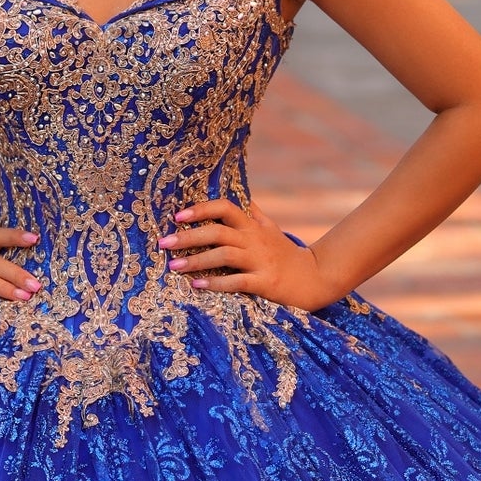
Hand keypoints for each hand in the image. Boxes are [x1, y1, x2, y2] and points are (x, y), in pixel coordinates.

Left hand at [158, 199, 337, 310]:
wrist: (316, 278)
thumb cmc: (287, 255)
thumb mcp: (271, 230)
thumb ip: (254, 213)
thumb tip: (241, 195)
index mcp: (253, 226)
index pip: (226, 208)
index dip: (202, 209)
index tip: (178, 216)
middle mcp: (255, 240)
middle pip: (218, 232)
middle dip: (188, 237)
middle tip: (164, 243)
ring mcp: (261, 261)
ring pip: (224, 255)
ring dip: (197, 260)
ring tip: (174, 266)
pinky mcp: (266, 283)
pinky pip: (237, 282)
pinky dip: (216, 283)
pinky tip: (197, 285)